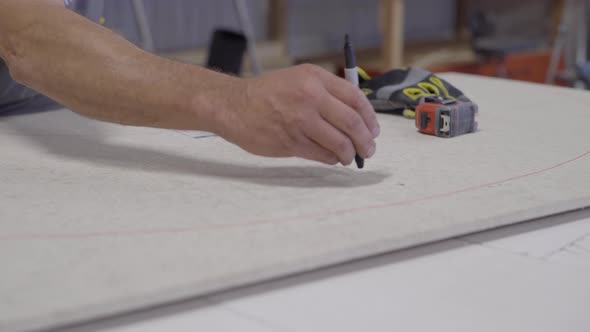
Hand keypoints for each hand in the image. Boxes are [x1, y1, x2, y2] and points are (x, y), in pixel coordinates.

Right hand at [217, 64, 379, 165]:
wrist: (234, 106)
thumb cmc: (268, 93)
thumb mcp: (299, 79)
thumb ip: (327, 92)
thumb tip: (357, 118)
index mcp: (314, 78)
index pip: (355, 98)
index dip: (370, 117)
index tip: (373, 129)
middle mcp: (310, 97)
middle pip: (352, 123)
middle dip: (366, 141)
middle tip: (368, 149)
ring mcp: (300, 121)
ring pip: (340, 143)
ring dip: (351, 154)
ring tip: (351, 157)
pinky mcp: (290, 142)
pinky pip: (322, 155)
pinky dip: (332, 158)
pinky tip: (333, 157)